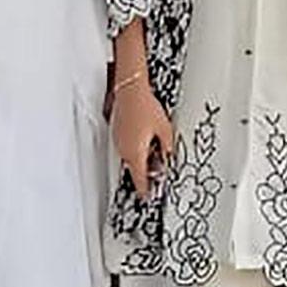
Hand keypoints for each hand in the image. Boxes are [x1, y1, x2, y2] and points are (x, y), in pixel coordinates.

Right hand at [111, 76, 173, 198]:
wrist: (130, 89)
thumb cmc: (145, 107)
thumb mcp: (165, 130)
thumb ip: (167, 149)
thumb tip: (169, 157)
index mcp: (135, 154)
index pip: (139, 180)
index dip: (145, 191)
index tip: (149, 196)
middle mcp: (124, 150)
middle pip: (134, 170)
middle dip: (146, 172)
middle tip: (158, 168)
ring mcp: (118, 141)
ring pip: (129, 158)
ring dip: (140, 159)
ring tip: (154, 148)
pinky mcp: (117, 132)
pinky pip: (125, 147)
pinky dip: (134, 148)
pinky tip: (144, 137)